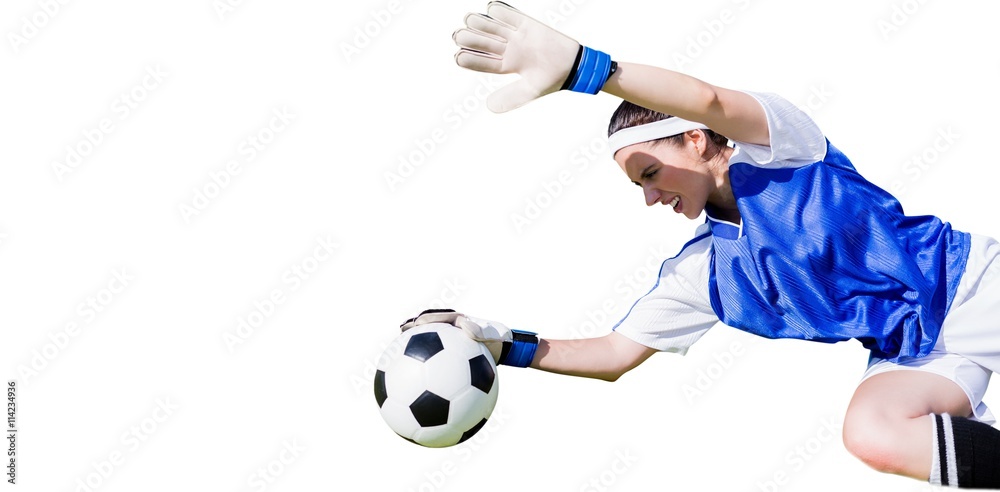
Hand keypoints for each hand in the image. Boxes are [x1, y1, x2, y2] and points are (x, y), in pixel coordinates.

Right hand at [401, 309, 536, 366]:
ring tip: (401, 350)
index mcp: (457, 321)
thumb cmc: (499, 340)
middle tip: (400, 334)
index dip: (421, 322)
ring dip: (416, 343)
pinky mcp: (453, 351)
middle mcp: (451, 329)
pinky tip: (419, 375)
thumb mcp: (491, 335)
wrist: (506, 348)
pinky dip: (426, 360)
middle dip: (413, 329)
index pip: (435, 319)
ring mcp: (451, 340)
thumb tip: (467, 329)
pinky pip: (436, 355)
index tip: (409, 327)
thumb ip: (479, 331)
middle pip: (428, 328)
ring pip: (430, 340)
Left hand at [453, 1, 584, 112]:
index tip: (458, 57)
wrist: (574, 66)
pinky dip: (502, 13)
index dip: (471, 59)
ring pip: (494, 28)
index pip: (484, 62)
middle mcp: (509, 50)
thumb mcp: (531, 91)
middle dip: (471, 39)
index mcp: (507, 65)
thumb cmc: (553, 80)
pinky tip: (490, 9)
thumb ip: (511, 97)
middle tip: (458, 36)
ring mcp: (518, 36)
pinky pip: (512, 16)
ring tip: (469, 20)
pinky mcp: (529, 24)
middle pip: (485, 42)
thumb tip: (489, 107)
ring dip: (481, 23)